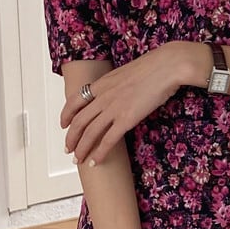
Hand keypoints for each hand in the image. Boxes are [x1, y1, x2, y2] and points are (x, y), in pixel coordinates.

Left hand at [62, 43, 205, 164]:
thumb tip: (118, 92)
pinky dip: (99, 153)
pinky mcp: (127, 119)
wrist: (166, 67)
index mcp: (102, 83)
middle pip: (79, 121)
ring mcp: (113, 109)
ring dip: (81, 149)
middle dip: (71, 138)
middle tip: (68, 149)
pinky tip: (96, 161)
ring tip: (78, 159)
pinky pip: (108, 141)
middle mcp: (103, 97)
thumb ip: (116, 84)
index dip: (66, 115)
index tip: (63, 124)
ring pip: (89, 133)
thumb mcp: (126, 72)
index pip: (74, 101)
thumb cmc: (153, 66)